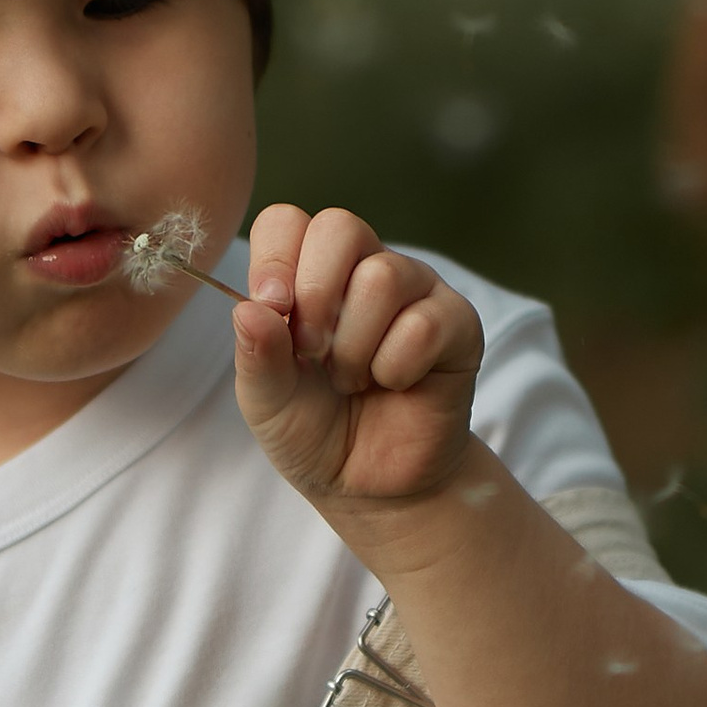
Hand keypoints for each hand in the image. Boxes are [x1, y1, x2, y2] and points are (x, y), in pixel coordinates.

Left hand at [232, 204, 482, 510]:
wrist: (368, 484)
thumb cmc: (314, 430)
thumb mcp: (266, 400)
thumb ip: (257, 354)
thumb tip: (249, 309)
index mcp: (311, 273)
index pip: (288, 222)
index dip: (274, 259)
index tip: (271, 309)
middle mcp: (364, 268)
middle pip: (339, 227)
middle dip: (315, 294)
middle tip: (310, 352)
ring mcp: (415, 291)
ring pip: (383, 275)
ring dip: (354, 344)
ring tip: (351, 379)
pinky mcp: (457, 323)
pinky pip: (424, 323)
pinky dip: (395, 367)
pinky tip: (393, 385)